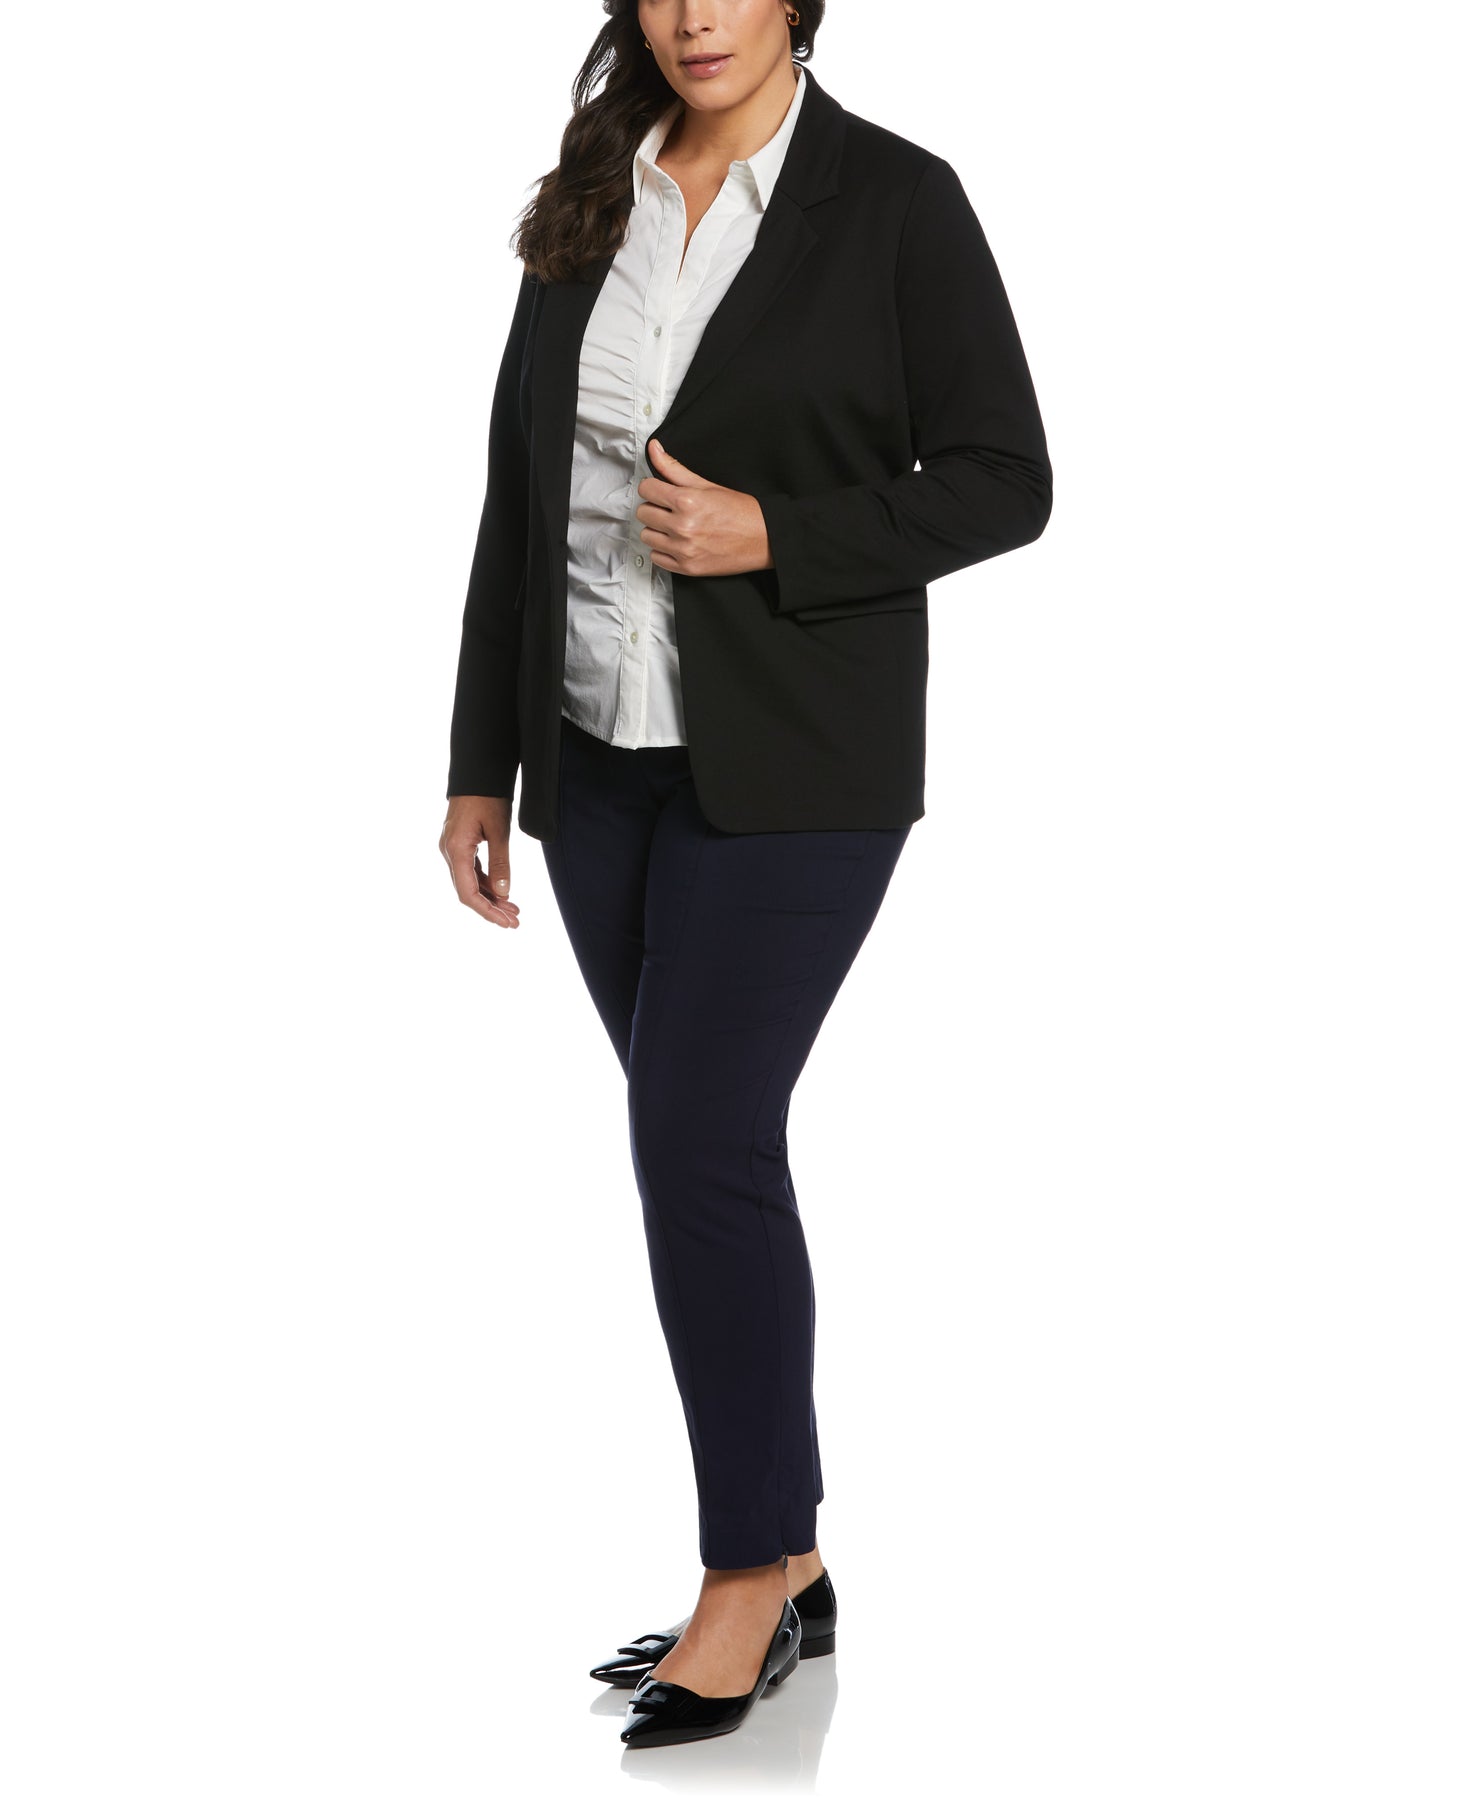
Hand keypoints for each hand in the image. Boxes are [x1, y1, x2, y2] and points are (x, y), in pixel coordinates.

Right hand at [440, 795, 520, 928]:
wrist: (477, 772)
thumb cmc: (488, 796)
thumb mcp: (499, 830)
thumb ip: (500, 863)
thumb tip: (503, 893)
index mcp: (456, 849)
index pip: (467, 893)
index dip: (487, 911)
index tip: (506, 922)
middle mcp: (449, 851)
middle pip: (467, 891)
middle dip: (491, 908)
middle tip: (515, 921)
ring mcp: (452, 848)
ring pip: (469, 882)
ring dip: (491, 897)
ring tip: (514, 909)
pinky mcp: (459, 844)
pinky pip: (471, 871)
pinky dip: (486, 883)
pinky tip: (502, 892)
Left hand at [636, 438, 774, 577]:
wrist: (764, 539)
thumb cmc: (740, 511)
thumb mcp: (707, 485)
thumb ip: (675, 468)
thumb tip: (654, 449)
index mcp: (686, 501)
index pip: (646, 489)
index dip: (653, 487)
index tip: (661, 491)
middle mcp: (682, 526)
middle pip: (643, 512)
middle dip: (654, 507)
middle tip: (671, 509)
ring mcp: (683, 549)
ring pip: (646, 535)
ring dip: (657, 529)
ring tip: (674, 526)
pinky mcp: (686, 567)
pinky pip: (657, 557)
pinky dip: (663, 550)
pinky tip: (677, 542)